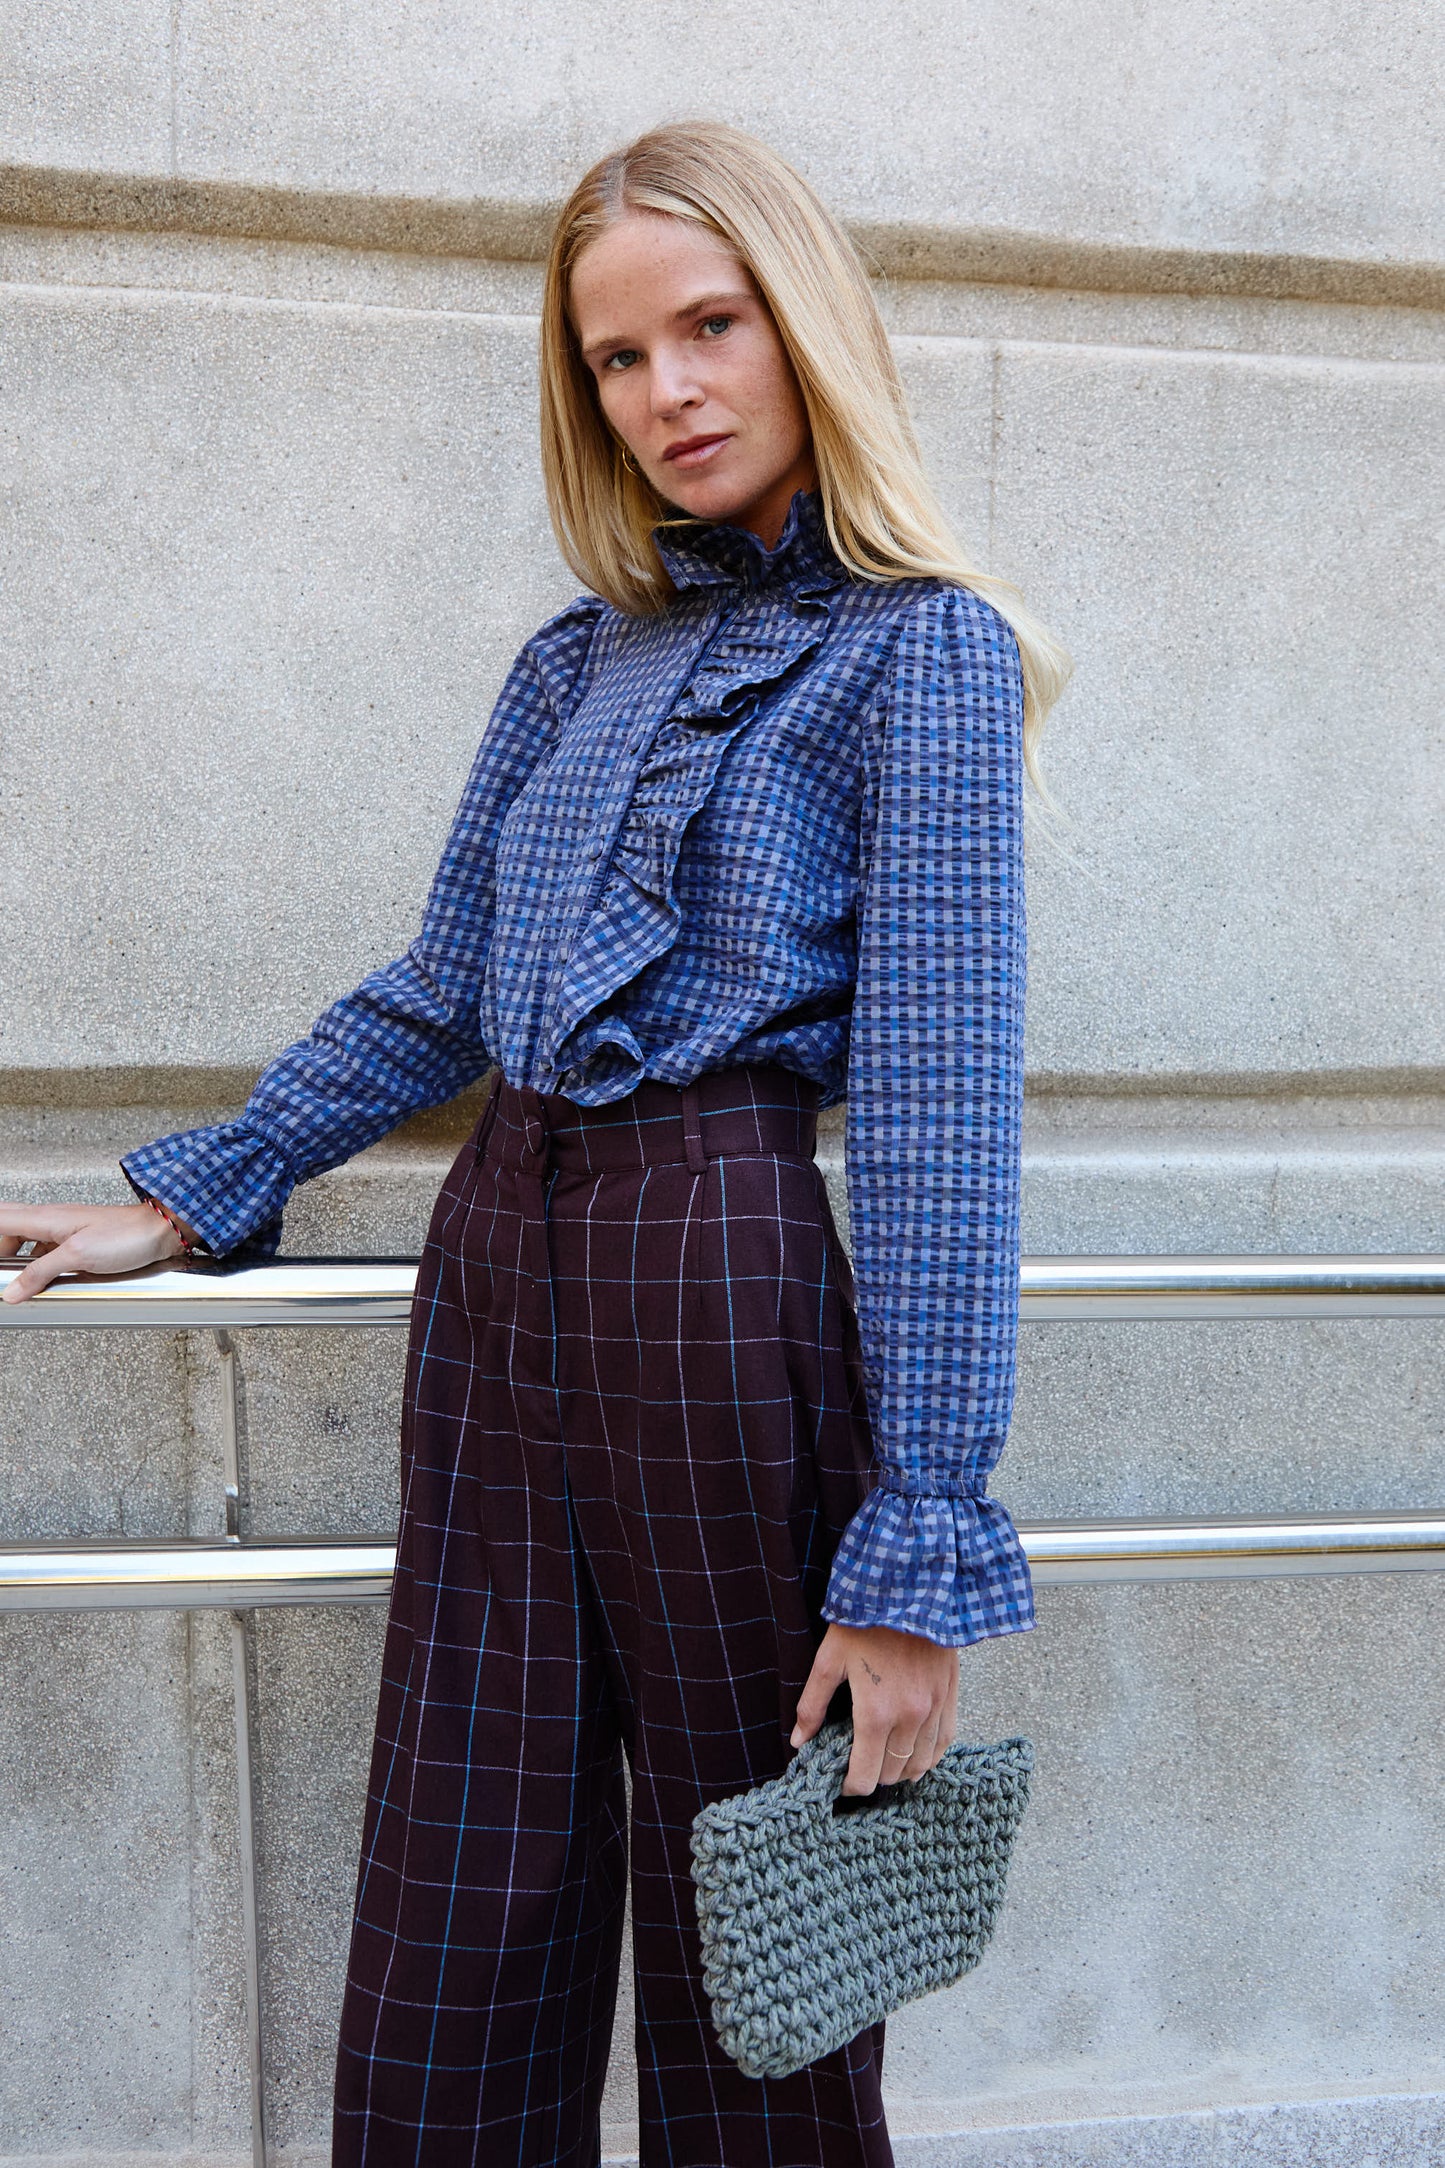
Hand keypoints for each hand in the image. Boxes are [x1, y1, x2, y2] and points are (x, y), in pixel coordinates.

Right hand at [0, 1201, 188, 1302]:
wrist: (160, 1232)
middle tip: (4, 1274)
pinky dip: (36, 1263)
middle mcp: (51, 1219)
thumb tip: (12, 1290)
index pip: (0, 1219)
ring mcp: (63, 1230)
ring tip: (15, 1280)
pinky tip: (42, 1279)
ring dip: (15, 1256)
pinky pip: (45, 1249)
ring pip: (25, 1238)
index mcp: (45, 1217)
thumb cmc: (127, 1235)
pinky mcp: (76, 1241)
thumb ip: (41, 1271)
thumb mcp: (77, 1256)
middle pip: (7, 1226)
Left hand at [791, 1621, 959, 1794]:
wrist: (909, 1588)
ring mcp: (934, 1709)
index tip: (841, 1780)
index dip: (850, 1786)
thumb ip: (813, 1706)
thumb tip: (799, 1742)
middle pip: (891, 1774)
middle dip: (872, 1776)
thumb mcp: (829, 1660)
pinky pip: (944, 1742)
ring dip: (900, 1771)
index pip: (864, 1776)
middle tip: (859, 1766)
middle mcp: (909, 1719)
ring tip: (884, 1763)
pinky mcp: (949, 1696)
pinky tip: (915, 1754)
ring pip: (920, 1765)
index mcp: (875, 1714)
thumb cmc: (864, 1622)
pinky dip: (929, 1756)